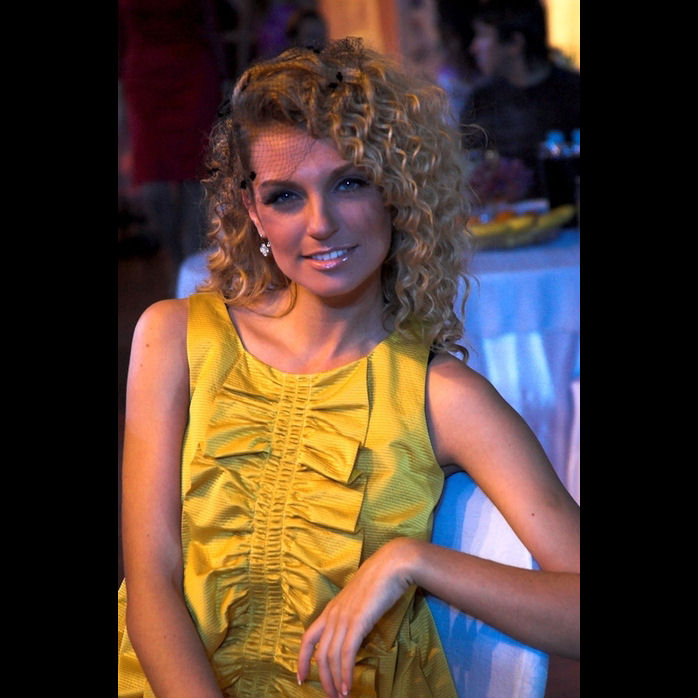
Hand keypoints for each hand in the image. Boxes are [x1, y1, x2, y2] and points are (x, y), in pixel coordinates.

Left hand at [296, 538, 415, 696]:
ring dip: (335, 681)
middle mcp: (333, 615)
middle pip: (319, 654)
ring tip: (340, 697)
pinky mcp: (358, 622)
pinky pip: (347, 653)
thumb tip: (353, 635)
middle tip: (330, 697)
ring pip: (331, 657)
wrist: (391, 565)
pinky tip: (348, 687)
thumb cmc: (378, 581)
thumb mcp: (358, 601)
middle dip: (323, 679)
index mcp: (330, 610)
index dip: (301, 659)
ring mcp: (344, 618)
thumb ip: (351, 616)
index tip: (301, 678)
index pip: (307, 638)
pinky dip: (345, 673)